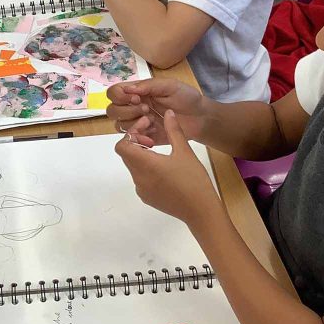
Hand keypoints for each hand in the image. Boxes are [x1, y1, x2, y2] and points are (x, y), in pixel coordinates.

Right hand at [107, 78, 205, 145]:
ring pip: (118, 125)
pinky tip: (154, 132)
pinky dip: (140, 135)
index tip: (137, 98)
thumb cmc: (186, 97)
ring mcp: (137, 123)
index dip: (120, 96)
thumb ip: (149, 86)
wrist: (200, 117)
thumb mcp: (170, 85)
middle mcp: (133, 106)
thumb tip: (128, 89)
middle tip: (147, 110)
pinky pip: (131, 139)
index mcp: (137, 92)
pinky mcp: (144, 137)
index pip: (114, 93)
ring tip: (152, 121)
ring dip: (133, 123)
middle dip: (127, 111)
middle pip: (112, 110)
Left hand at [115, 110, 223, 225]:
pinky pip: (140, 178)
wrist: (201, 211)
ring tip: (159, 152)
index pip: (122, 146)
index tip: (147, 129)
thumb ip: (173, 130)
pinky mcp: (146, 198)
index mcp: (145, 165)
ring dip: (141, 155)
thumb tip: (168, 113)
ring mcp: (141, 190)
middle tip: (153, 138)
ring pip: (133, 166)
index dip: (131, 134)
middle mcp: (138, 178)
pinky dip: (145, 168)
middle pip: (127, 155)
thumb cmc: (194, 180)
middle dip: (136, 142)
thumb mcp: (184, 151)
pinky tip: (164, 168)